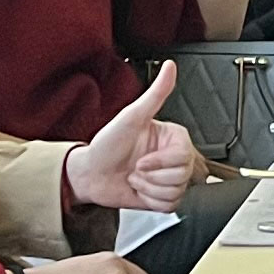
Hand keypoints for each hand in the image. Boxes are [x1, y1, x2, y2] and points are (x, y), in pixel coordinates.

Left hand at [64, 61, 203, 212]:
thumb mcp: (131, 117)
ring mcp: (169, 178)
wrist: (90, 175)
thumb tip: (170, 67)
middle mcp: (173, 157)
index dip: (159, 162)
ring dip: (149, 188)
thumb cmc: (107, 145)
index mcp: (173, 138)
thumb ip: (155, 93)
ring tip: (135, 177)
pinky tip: (139, 189)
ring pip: (177, 191)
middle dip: (152, 176)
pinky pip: (170, 206)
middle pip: (183, 175)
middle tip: (136, 168)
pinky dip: (150, 201)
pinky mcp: (163, 197)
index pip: (184, 156)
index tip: (142, 158)